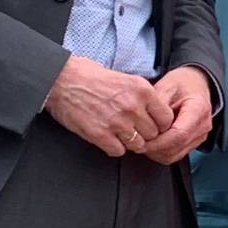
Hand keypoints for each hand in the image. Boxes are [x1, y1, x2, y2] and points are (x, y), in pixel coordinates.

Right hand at [44, 56, 172, 157]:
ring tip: (119, 134)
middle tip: (133, 130)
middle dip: (145, 134)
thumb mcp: (124, 77)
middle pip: (153, 134)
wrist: (60, 80)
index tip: (152, 124)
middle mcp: (132, 106)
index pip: (166, 118)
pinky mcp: (100, 134)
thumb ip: (142, 96)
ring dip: (130, 142)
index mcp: (142, 89)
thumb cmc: (89, 76)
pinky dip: (114, 147)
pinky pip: (118, 151)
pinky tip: (107, 138)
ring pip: (138, 145)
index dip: (160, 124)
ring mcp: (117, 122)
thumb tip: (155, 111)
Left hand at [137, 66, 212, 164]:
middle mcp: (202, 126)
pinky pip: (175, 155)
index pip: (179, 135)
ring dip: (156, 152)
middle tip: (136, 140)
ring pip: (174, 155)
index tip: (141, 139)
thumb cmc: (181, 84)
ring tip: (143, 140)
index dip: (158, 142)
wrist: (194, 85)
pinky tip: (152, 141)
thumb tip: (144, 124)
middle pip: (176, 148)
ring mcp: (199, 137)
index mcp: (199, 110)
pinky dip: (161, 152)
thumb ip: (156, 106)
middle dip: (154, 148)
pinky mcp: (193, 143)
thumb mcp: (166, 87)